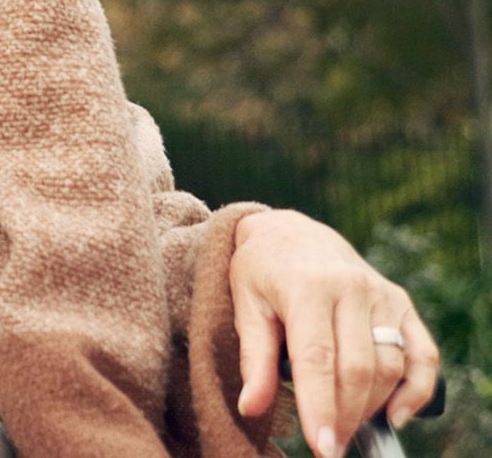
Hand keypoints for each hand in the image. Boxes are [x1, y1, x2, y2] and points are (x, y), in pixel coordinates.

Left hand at [231, 209, 440, 456]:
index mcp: (307, 286)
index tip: (321, 447)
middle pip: (358, 369)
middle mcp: (351, 288)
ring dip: (371, 407)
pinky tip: (395, 415)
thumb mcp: (245, 305)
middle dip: (344, 416)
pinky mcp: (402, 303)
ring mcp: (382, 295)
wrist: (291, 232)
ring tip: (344, 426)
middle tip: (328, 445)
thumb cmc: (262, 271)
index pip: (317, 358)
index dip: (320, 407)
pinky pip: (423, 354)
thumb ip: (253, 358)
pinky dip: (416, 390)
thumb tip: (250, 408)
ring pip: (389, 367)